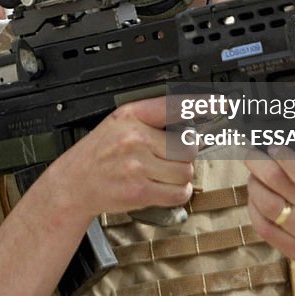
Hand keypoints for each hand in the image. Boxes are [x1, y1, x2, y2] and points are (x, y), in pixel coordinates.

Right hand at [49, 96, 195, 219]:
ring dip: (180, 177)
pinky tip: (162, 189)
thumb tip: (190, 127)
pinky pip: (178, 193)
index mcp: (130, 116)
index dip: (201, 104)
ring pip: (186, 171)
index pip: (173, 106)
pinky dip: (176, 194)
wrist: (73, 184)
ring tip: (161, 175)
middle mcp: (134, 137)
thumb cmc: (98, 156)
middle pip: (188, 147)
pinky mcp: (139, 191)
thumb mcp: (117, 125)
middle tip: (168, 159)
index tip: (221, 102)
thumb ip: (150, 121)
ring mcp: (137, 165)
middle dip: (184, 156)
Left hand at [244, 146, 294, 271]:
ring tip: (255, 178)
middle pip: (277, 183)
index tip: (271, 147)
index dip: (281, 156)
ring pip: (266, 205)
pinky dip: (254, 208)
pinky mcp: (294, 250)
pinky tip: (257, 199)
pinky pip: (262, 226)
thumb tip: (277, 149)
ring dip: (253, 185)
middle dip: (257, 164)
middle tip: (251, 156)